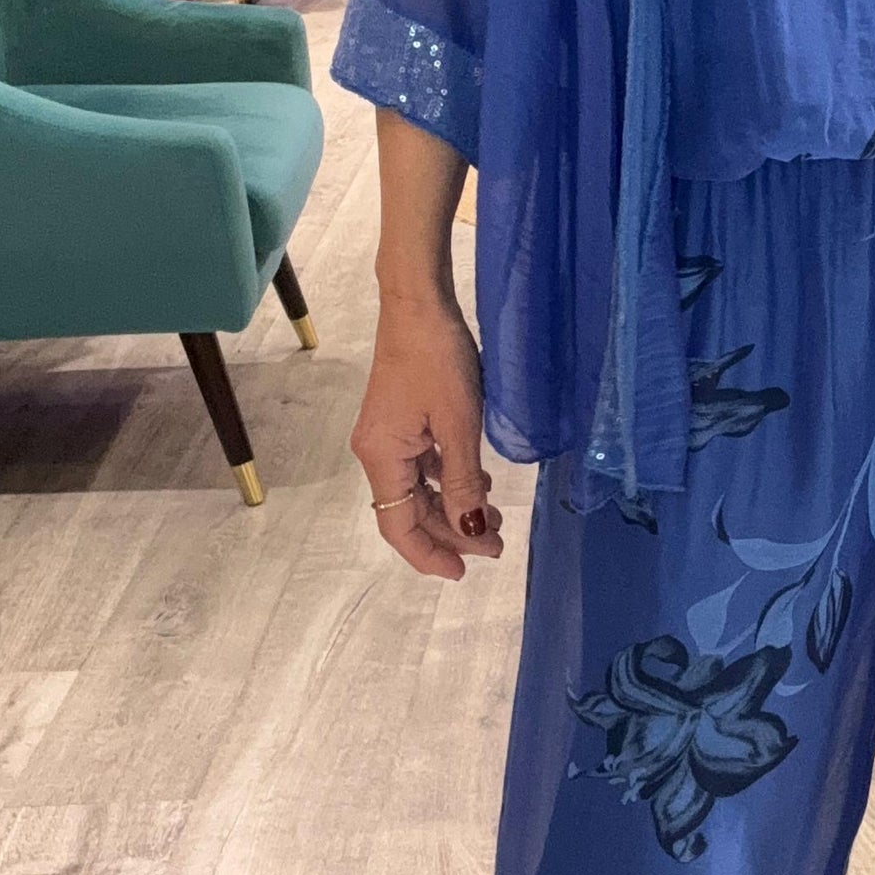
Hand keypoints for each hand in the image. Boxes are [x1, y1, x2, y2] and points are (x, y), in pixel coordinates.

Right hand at [350, 290, 504, 578]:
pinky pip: (424, 464)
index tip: (465, 572)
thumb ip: (464, 481)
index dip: (430, 553)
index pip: (398, 525)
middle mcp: (376, 452)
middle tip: (498, 544)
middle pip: (410, 510)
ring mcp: (388, 435)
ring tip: (497, 517)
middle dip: (453, 532)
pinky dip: (451, 479)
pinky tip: (481, 481)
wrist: (418, 302)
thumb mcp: (459, 423)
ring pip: (420, 489)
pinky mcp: (401, 419)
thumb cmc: (438, 358)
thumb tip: (472, 532)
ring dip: (456, 506)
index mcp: (381, 457)